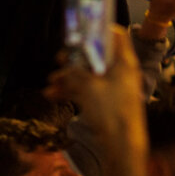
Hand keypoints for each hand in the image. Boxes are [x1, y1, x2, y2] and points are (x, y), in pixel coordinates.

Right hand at [45, 27, 145, 158]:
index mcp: (123, 61)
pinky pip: (88, 90)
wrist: (122, 145)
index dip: (97, 29)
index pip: (115, 34)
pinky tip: (53, 96)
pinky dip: (73, 90)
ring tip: (50, 83)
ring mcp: (115, 87)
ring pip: (89, 74)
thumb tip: (66, 68)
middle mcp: (121, 71)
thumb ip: (74, 72)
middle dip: (75, 58)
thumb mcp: (87, 86)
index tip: (80, 32)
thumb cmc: (110, 111)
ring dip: (69, 77)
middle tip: (60, 60)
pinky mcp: (108, 102)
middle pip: (97, 55)